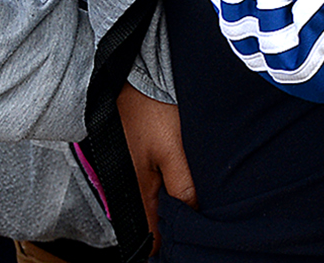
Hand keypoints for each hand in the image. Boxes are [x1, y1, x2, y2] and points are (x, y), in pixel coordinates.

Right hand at [117, 83, 195, 252]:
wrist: (134, 76)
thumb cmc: (154, 111)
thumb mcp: (174, 150)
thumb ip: (182, 184)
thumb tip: (190, 214)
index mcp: (137, 188)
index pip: (149, 231)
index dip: (165, 243)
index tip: (183, 250)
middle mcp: (130, 183)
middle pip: (151, 216)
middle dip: (170, 226)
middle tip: (194, 232)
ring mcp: (131, 168)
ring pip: (152, 198)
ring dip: (169, 206)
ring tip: (192, 211)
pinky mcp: (136, 154)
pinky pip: (150, 181)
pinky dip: (165, 188)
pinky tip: (181, 185)